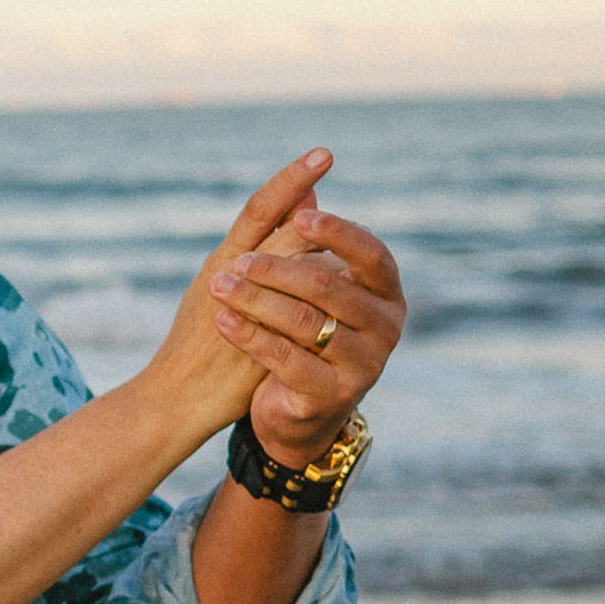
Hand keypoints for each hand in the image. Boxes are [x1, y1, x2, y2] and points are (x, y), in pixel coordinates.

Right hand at [145, 148, 332, 434]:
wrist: (176, 396)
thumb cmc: (205, 345)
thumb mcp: (229, 291)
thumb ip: (262, 255)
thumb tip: (299, 211)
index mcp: (222, 263)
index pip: (257, 211)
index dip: (287, 182)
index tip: (319, 155)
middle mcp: (226, 273)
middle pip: (271, 223)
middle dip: (297, 187)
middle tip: (326, 153)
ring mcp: (237, 302)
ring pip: (281, 258)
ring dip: (311, 231)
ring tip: (333, 200)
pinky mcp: (249, 334)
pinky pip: (288, 302)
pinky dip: (310, 282)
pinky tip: (338, 269)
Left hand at [209, 205, 405, 463]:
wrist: (298, 412)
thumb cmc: (306, 337)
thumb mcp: (310, 290)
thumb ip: (308, 245)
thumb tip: (303, 191)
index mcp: (387, 295)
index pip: (372, 255)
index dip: (338, 234)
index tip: (300, 218)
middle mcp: (386, 329)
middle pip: (328, 286)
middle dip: (276, 270)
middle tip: (235, 261)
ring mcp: (365, 365)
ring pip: (304, 322)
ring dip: (255, 300)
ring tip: (217, 286)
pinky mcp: (333, 395)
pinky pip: (287, 359)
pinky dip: (250, 336)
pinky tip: (223, 320)